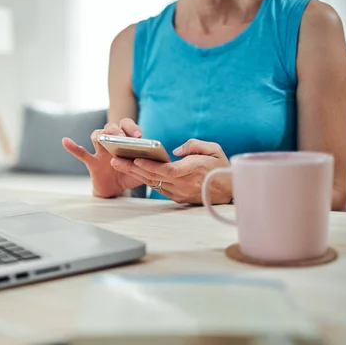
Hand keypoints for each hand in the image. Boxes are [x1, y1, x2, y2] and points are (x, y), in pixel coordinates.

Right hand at [62, 118, 145, 197]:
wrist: (117, 190)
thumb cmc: (130, 175)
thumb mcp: (142, 168)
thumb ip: (147, 162)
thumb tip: (156, 159)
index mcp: (125, 140)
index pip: (126, 125)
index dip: (131, 128)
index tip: (138, 135)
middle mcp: (112, 142)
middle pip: (111, 127)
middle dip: (116, 131)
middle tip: (122, 138)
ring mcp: (100, 151)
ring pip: (97, 136)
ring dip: (101, 135)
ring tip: (103, 138)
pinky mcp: (92, 162)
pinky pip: (81, 153)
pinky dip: (73, 147)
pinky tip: (65, 141)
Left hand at [111, 139, 231, 204]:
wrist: (230, 191)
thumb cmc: (221, 167)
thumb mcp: (213, 149)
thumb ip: (193, 145)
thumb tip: (174, 151)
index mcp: (193, 171)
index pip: (168, 170)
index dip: (150, 166)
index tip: (136, 159)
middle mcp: (185, 184)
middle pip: (154, 177)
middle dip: (132, 168)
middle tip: (115, 160)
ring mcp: (180, 193)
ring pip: (153, 183)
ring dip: (134, 174)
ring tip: (118, 164)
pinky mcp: (178, 198)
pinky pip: (158, 187)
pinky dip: (144, 179)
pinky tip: (132, 171)